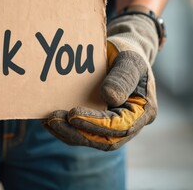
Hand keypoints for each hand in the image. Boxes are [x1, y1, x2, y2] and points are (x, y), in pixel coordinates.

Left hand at [43, 14, 158, 150]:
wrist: (119, 52)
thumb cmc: (128, 52)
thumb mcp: (129, 59)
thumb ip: (123, 77)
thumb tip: (110, 98)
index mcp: (143, 111)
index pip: (120, 126)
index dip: (96, 123)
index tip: (73, 114)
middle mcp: (130, 124)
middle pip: (104, 140)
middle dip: (77, 133)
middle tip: (54, 120)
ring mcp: (113, 126)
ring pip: (91, 139)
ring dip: (68, 133)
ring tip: (48, 120)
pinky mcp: (97, 123)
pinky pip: (82, 132)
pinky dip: (65, 128)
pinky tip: (48, 119)